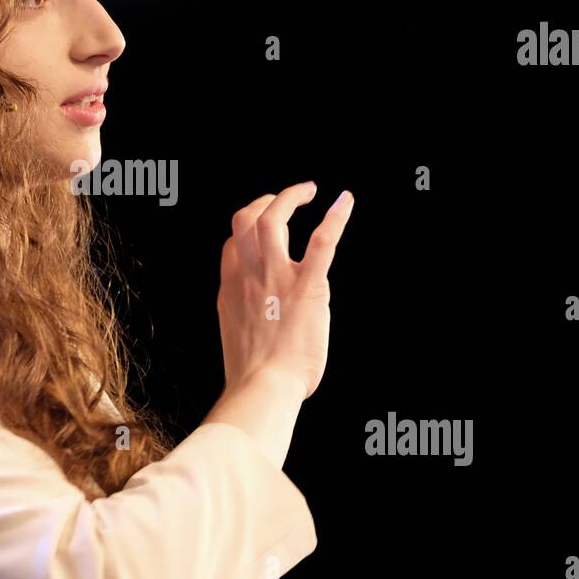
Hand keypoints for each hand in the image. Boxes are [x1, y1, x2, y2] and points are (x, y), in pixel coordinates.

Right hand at [216, 183, 355, 401]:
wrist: (263, 388)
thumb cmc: (253, 375)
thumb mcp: (237, 334)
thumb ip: (246, 313)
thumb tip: (260, 312)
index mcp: (232, 288)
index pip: (233, 243)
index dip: (247, 229)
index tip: (264, 230)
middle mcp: (249, 275)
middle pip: (246, 219)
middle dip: (264, 201)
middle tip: (285, 198)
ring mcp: (276, 277)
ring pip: (273, 217)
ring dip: (291, 196)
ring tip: (309, 190)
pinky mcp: (308, 287)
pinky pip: (322, 242)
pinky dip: (336, 218)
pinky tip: (346, 202)